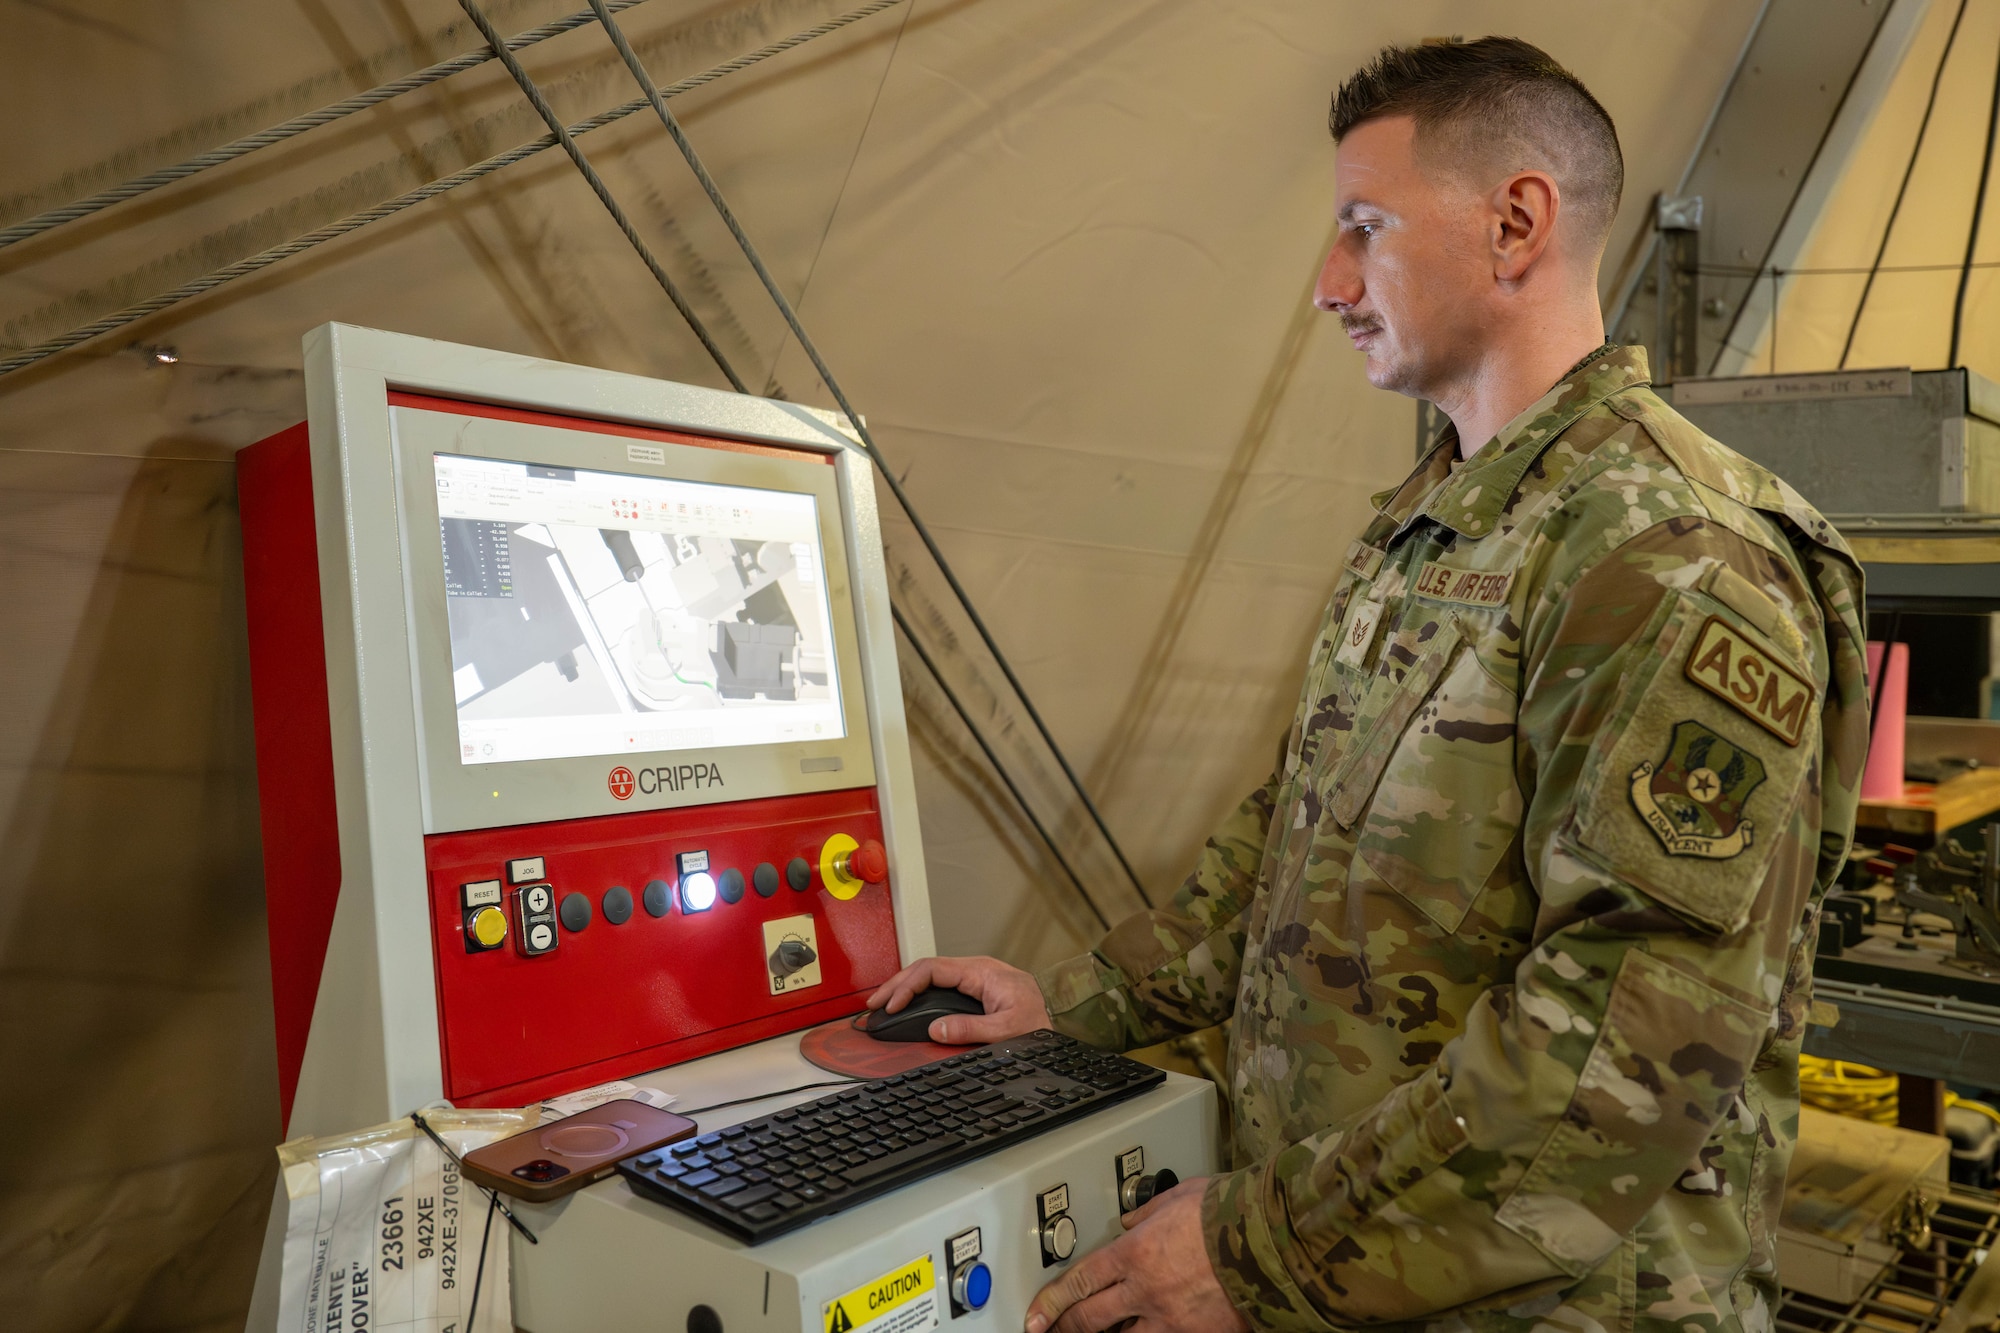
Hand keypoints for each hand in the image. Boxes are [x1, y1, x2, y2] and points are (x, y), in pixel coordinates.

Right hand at [864, 955, 1050, 1044]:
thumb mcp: (1007, 1029)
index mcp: (981, 972)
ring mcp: (974, 978)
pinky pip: (939, 985)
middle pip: (925, 969)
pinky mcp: (974, 988)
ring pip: (930, 975)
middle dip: (896, 985)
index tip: (891, 1006)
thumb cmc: (1041, 1020)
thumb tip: (936, 1029)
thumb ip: (971, 1028)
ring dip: (905, 988)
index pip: (932, 969)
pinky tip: (907, 1004)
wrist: (1061, 1017)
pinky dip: (918, 993)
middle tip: (873, 1005)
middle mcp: (976, 970)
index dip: (906, 986)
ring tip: (884, 1005)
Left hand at [1026, 1179, 1245, 1332]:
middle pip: (1090, 1319)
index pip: (1078, 1281)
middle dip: (1067, 1327)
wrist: (1267, 1238)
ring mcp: (1171, 1318)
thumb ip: (1147, 1212)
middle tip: (1052, 1330)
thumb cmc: (1226, 1211)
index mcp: (1134, 1253)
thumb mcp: (1175, 1197)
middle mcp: (1145, 1290)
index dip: (1051, 1302)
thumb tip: (1131, 1219)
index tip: (1036, 1315)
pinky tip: (1152, 1330)